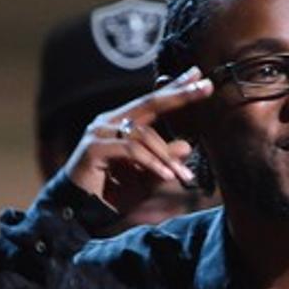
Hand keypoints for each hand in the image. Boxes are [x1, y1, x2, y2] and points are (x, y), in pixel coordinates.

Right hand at [62, 67, 213, 215]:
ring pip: (144, 133)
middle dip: (180, 94)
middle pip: (149, 103)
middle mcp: (110, 122)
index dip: (175, 88)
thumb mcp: (148, 177)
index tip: (199, 75)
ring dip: (167, 156)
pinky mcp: (94, 148)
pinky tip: (167, 176)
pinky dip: (152, 163)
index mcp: (122, 123)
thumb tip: (187, 145)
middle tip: (205, 86)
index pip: (152, 101)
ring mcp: (100, 132)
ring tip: (184, 175)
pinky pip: (132, 150)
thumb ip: (165, 160)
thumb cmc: (113, 194)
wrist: (82, 213)